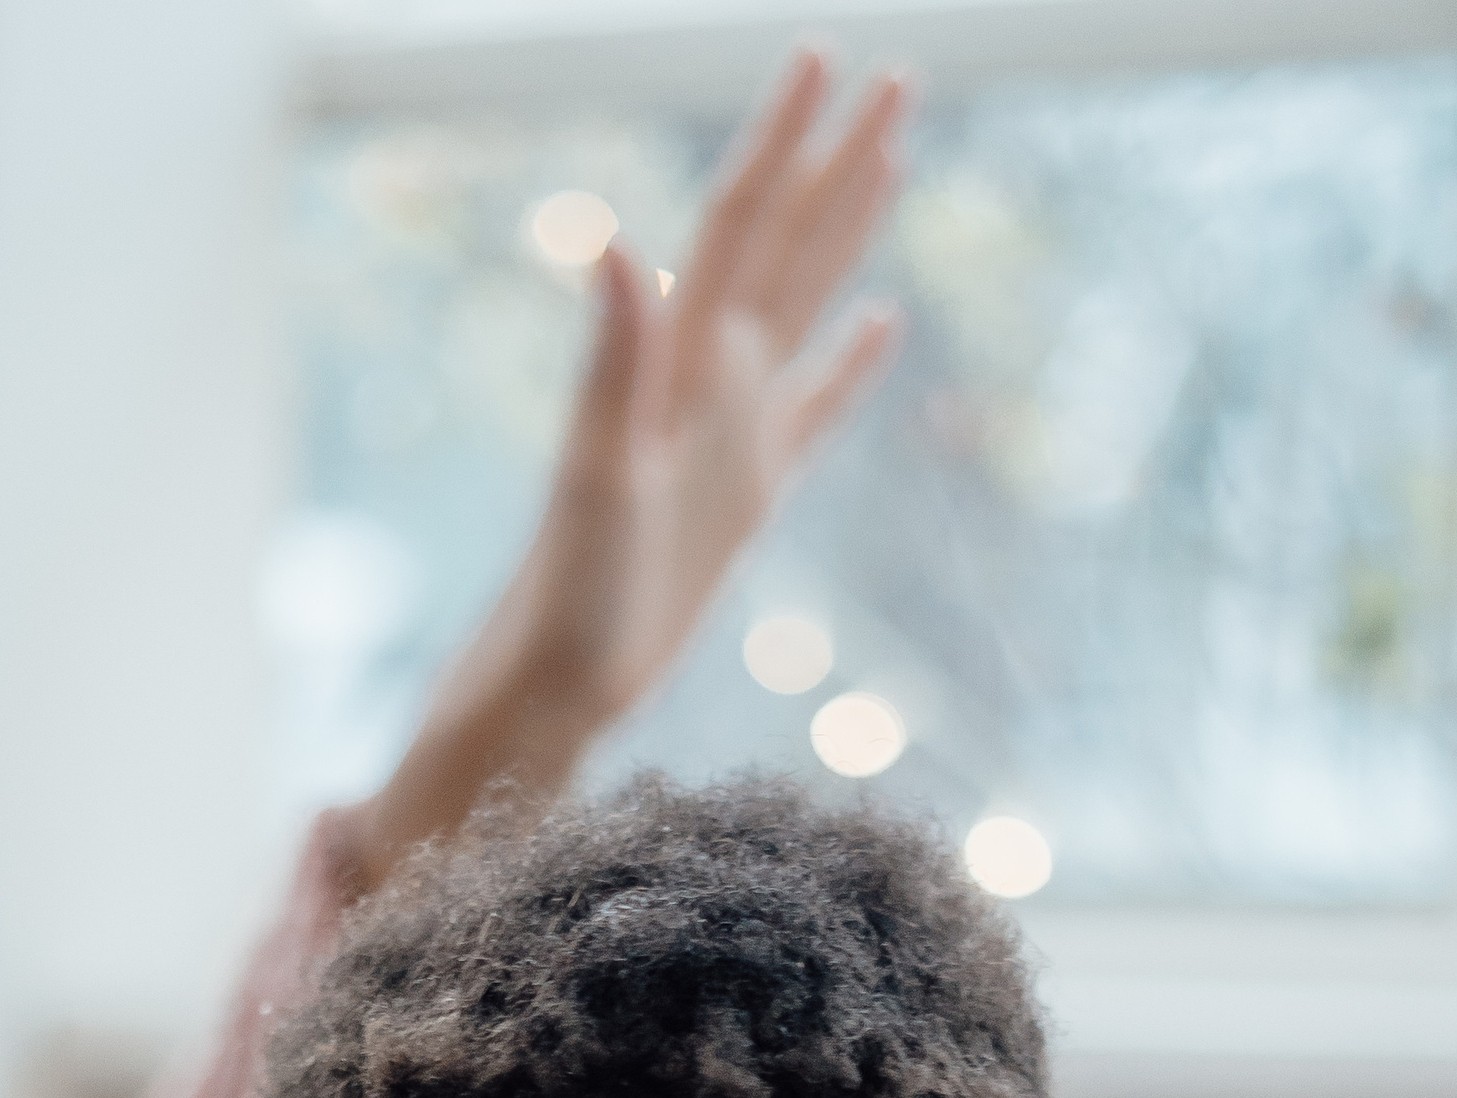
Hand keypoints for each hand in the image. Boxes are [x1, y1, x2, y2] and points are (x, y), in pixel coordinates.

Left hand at [337, 48, 907, 892]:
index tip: (826, 56)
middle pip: (787, 243)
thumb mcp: (595, 468)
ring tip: (891, 160)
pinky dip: (850, 364)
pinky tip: (880, 326)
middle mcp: (709, 379)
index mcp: (681, 361)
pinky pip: (815, 408)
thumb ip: (610, 354)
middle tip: (898, 75)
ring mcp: (733, 431)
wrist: (558, 675)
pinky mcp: (747, 491)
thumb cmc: (569, 586)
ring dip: (845, 233)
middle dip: (838, 159)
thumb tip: (611, 236)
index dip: (784, 139)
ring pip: (805, 304)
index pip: (742, 222)